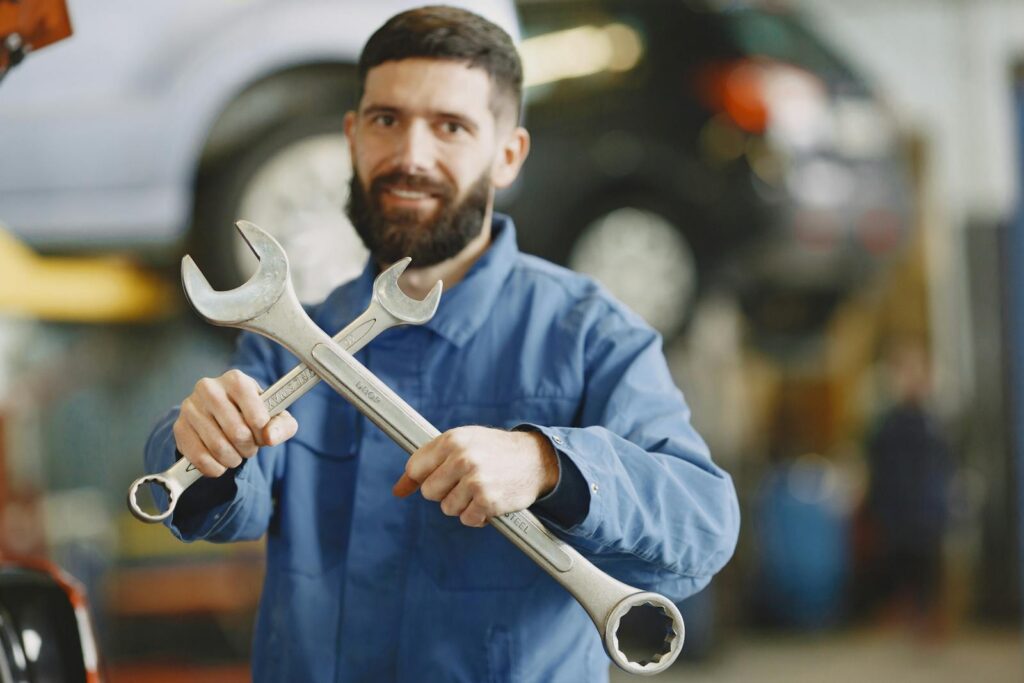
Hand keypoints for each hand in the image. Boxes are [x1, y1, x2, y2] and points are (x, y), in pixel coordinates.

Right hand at [172, 369, 297, 476]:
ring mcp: (191, 407)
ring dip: (233, 459)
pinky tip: (220, 463)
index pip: (257, 416)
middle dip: (248, 448)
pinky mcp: (179, 427)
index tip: (262, 434)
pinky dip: (215, 468)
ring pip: (218, 447)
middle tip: (249, 447)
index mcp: (236, 380)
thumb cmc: (251, 413)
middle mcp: (209, 388)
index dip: (263, 433)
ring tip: (236, 454)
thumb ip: (282, 426)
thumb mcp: (274, 416)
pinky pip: (199, 457)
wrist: (221, 415)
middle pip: (238, 433)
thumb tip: (270, 437)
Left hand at [392, 426, 558, 526]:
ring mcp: (475, 480)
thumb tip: (397, 490)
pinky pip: (467, 519)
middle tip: (464, 482)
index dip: (422, 478)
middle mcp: (462, 458)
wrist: (536, 459)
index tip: (436, 479)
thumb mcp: (462, 444)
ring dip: (462, 504)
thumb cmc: (493, 451)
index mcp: (452, 440)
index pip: (415, 468)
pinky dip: (477, 516)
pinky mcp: (488, 501)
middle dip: (444, 492)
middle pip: (428, 492)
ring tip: (480, 489)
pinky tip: (489, 502)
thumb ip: (428, 462)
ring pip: (447, 508)